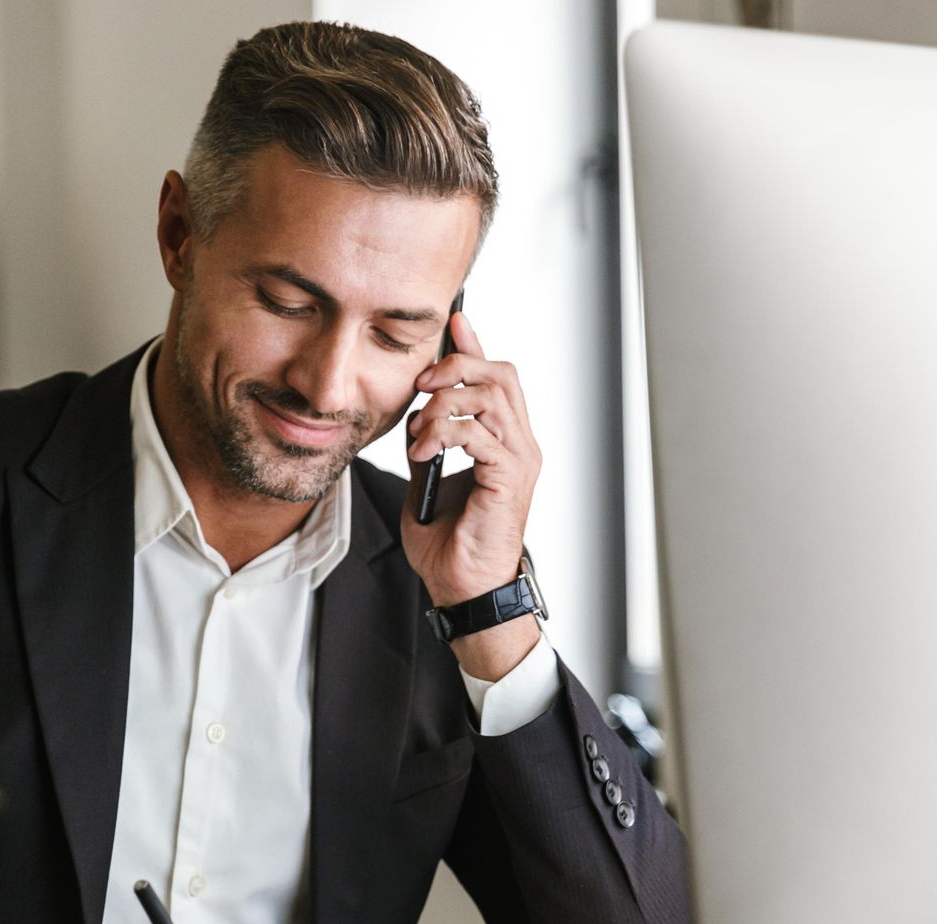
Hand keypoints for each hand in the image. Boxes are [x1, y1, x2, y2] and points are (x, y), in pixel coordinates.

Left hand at [403, 311, 543, 680]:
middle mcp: (520, 445)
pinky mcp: (509, 478)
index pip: (496, 377)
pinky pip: (478, 433)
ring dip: (444, 403)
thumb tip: (416, 412)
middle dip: (457, 365)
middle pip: (500, 373)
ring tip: (418, 430)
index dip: (475, 345)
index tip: (453, 322)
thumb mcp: (427, 479)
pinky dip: (443, 432)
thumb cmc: (449, 545)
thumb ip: (428, 442)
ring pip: (491, 396)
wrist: (462, 588)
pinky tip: (423, 451)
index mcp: (504, 442)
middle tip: (422, 383)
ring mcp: (519, 460)